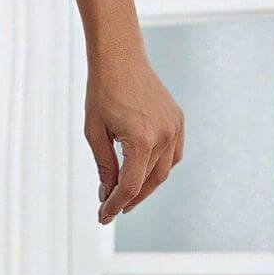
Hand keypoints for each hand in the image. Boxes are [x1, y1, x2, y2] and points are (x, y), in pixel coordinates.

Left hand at [84, 52, 183, 224]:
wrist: (120, 58)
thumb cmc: (102, 93)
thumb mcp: (95, 134)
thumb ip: (105, 167)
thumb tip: (107, 195)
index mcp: (141, 141)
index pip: (129, 187)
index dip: (114, 205)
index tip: (102, 216)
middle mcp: (164, 136)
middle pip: (148, 183)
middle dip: (129, 200)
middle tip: (111, 210)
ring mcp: (175, 127)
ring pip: (163, 172)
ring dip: (145, 187)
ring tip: (125, 197)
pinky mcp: (178, 120)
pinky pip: (174, 155)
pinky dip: (160, 169)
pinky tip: (143, 175)